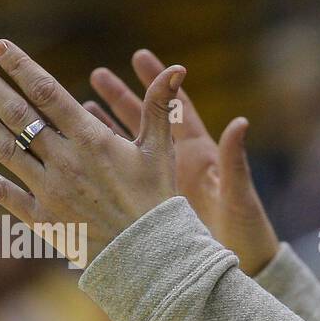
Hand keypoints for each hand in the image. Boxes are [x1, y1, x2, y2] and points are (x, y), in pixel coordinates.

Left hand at [0, 40, 183, 267]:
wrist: (151, 254)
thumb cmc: (158, 199)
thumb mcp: (161, 150)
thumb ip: (160, 107)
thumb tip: (177, 68)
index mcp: (91, 139)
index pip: (47, 92)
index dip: (21, 67)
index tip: (0, 47)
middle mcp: (65, 161)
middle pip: (18, 115)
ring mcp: (50, 190)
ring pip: (6, 149)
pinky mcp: (42, 219)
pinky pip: (4, 193)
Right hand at [85, 49, 278, 276]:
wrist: (241, 265)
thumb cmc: (245, 230)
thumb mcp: (237, 194)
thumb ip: (234, 159)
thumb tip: (240, 122)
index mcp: (201, 155)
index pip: (175, 111)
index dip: (157, 83)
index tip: (138, 55)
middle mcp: (180, 164)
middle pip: (145, 123)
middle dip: (120, 99)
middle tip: (95, 75)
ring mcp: (163, 185)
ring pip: (126, 150)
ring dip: (102, 130)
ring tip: (77, 109)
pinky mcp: (151, 205)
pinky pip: (119, 181)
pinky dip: (98, 168)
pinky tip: (74, 159)